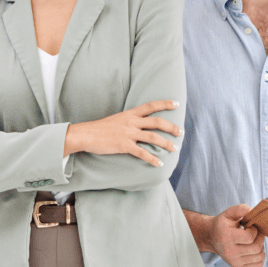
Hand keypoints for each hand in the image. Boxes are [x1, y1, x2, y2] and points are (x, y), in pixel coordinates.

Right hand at [64, 100, 180, 166]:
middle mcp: (131, 122)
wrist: (86, 134)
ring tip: (175, 148)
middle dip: (171, 127)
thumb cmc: (100, 128)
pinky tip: (159, 163)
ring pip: (153, 137)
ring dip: (166, 143)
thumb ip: (129, 121)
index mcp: (130, 114)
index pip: (151, 106)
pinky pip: (142, 153)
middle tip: (181, 132)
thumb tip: (139, 124)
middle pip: (157, 122)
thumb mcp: (117, 119)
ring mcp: (128, 134)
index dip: (165, 104)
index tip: (176, 103)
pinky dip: (152, 158)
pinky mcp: (124, 146)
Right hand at [208, 204, 265, 266]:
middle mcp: (230, 252)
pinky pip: (258, 264)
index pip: (249, 237)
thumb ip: (241, 209)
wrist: (212, 237)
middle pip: (256, 248)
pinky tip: (253, 249)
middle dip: (260, 238)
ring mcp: (234, 261)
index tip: (250, 227)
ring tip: (253, 241)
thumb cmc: (222, 225)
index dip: (254, 230)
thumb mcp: (229, 213)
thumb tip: (254, 211)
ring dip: (261, 247)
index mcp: (226, 237)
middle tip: (255, 233)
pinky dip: (260, 256)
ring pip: (259, 256)